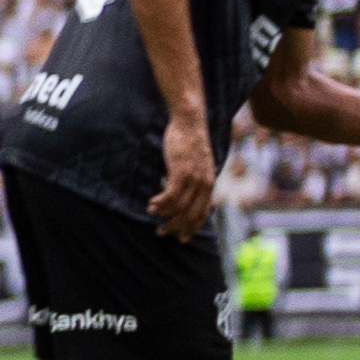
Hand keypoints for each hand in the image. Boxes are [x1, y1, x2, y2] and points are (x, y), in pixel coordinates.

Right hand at [151, 111, 215, 237]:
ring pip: (179, 207)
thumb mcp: (194, 164)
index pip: (202, 214)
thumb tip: (175, 189)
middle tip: (161, 233)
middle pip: (191, 215)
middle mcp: (204, 185)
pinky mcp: (182, 172)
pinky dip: (160, 203)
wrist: (190, 123)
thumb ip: (190, 178)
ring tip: (150, 213)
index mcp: (209, 184)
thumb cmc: (189, 141)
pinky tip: (151, 203)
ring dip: (163, 214)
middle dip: (175, 227)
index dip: (192, 228)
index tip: (181, 237)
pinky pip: (171, 196)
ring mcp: (194, 179)